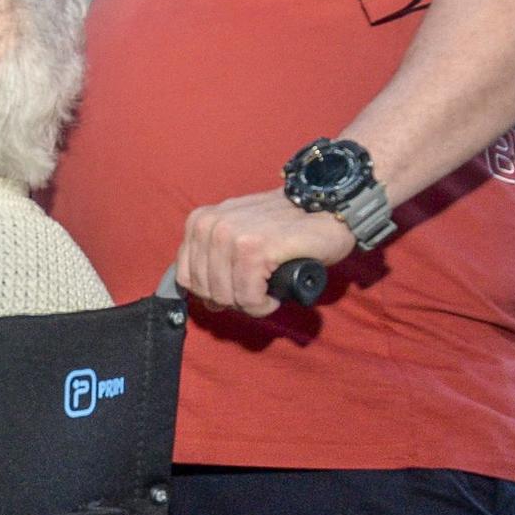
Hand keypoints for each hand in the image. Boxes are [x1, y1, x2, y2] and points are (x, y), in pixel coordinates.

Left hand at [175, 190, 355, 315]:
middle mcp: (210, 225)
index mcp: (200, 221)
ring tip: (268, 289)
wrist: (329, 209)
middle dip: (232, 299)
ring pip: (226, 297)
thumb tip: (206, 302)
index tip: (237, 286)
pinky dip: (263, 304)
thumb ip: (215, 261)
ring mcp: (230, 236)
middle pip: (205, 291)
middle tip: (257, 289)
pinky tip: (274, 294)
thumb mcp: (239, 237)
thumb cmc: (286, 229)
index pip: (185, 277)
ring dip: (250, 303)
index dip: (212, 291)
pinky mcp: (254, 249)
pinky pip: (248, 298)